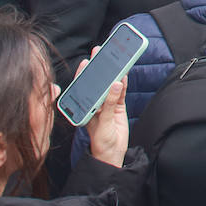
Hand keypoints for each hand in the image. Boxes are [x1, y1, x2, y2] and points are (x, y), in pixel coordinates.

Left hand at [76, 46, 128, 168]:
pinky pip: (121, 91)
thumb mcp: (103, 123)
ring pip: (109, 84)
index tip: (86, 61)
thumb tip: (116, 84)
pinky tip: (124, 73)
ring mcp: (106, 104)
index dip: (83, 73)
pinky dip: (123, 82)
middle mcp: (94, 103)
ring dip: (111, 72)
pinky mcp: (118, 106)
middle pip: (96, 82)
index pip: (81, 87)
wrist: (112, 154)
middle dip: (98, 67)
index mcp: (84, 107)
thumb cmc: (101, 142)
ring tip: (114, 57)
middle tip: (99, 52)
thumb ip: (109, 103)